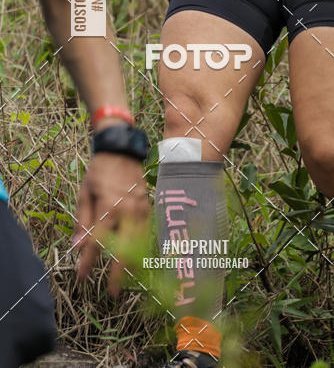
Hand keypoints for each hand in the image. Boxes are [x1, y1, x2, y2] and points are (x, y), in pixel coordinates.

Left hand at [71, 152, 149, 295]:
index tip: (83, 277)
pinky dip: (140, 247)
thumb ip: (83, 221)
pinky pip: (145, 233)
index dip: (89, 262)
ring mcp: (141, 209)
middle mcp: (127, 211)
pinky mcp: (148, 206)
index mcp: (108, 207)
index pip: (97, 242)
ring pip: (139, 244)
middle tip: (112, 292)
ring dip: (132, 263)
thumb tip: (77, 246)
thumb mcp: (84, 194)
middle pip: (124, 249)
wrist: (121, 150)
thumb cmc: (99, 171)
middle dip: (118, 273)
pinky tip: (136, 258)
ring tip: (126, 280)